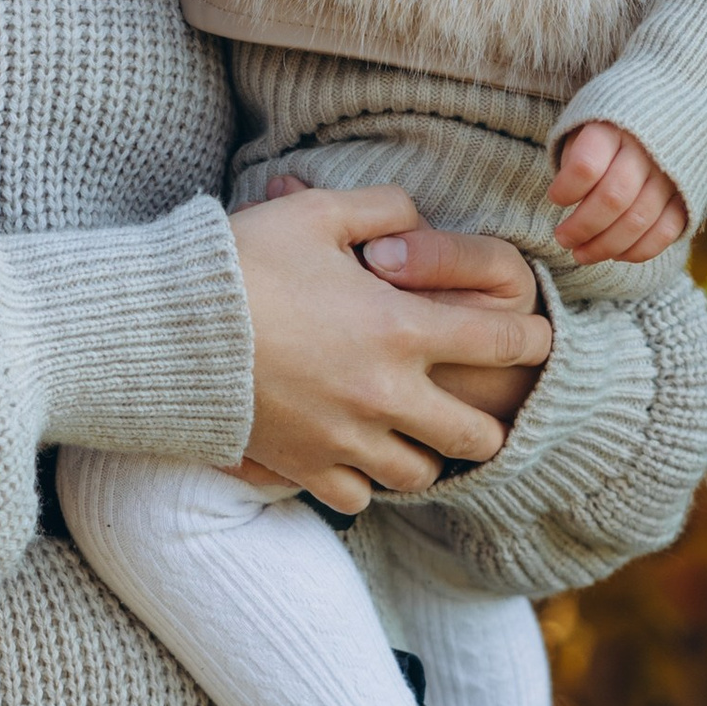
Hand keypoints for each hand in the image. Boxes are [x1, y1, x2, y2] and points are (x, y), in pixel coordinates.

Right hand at [229, 183, 554, 511]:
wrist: (170, 329)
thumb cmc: (245, 262)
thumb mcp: (318, 212)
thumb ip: (383, 208)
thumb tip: (415, 219)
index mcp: (403, 330)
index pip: (503, 342)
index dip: (532, 338)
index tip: (536, 337)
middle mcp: (388, 395)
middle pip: (479, 435)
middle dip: (488, 419)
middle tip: (475, 402)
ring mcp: (348, 440)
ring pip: (422, 474)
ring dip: (427, 454)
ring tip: (413, 431)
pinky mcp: (306, 467)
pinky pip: (358, 497)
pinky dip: (364, 481)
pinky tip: (354, 453)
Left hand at [549, 120, 686, 265]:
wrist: (669, 110)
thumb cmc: (611, 126)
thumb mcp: (586, 126)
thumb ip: (576, 158)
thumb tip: (571, 202)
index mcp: (613, 128)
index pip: (587, 166)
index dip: (566, 189)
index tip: (555, 197)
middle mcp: (645, 151)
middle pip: (612, 199)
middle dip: (582, 227)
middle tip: (563, 239)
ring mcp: (670, 175)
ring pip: (638, 221)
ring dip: (605, 246)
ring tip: (581, 253)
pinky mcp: (687, 196)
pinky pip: (665, 232)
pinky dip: (639, 250)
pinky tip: (616, 254)